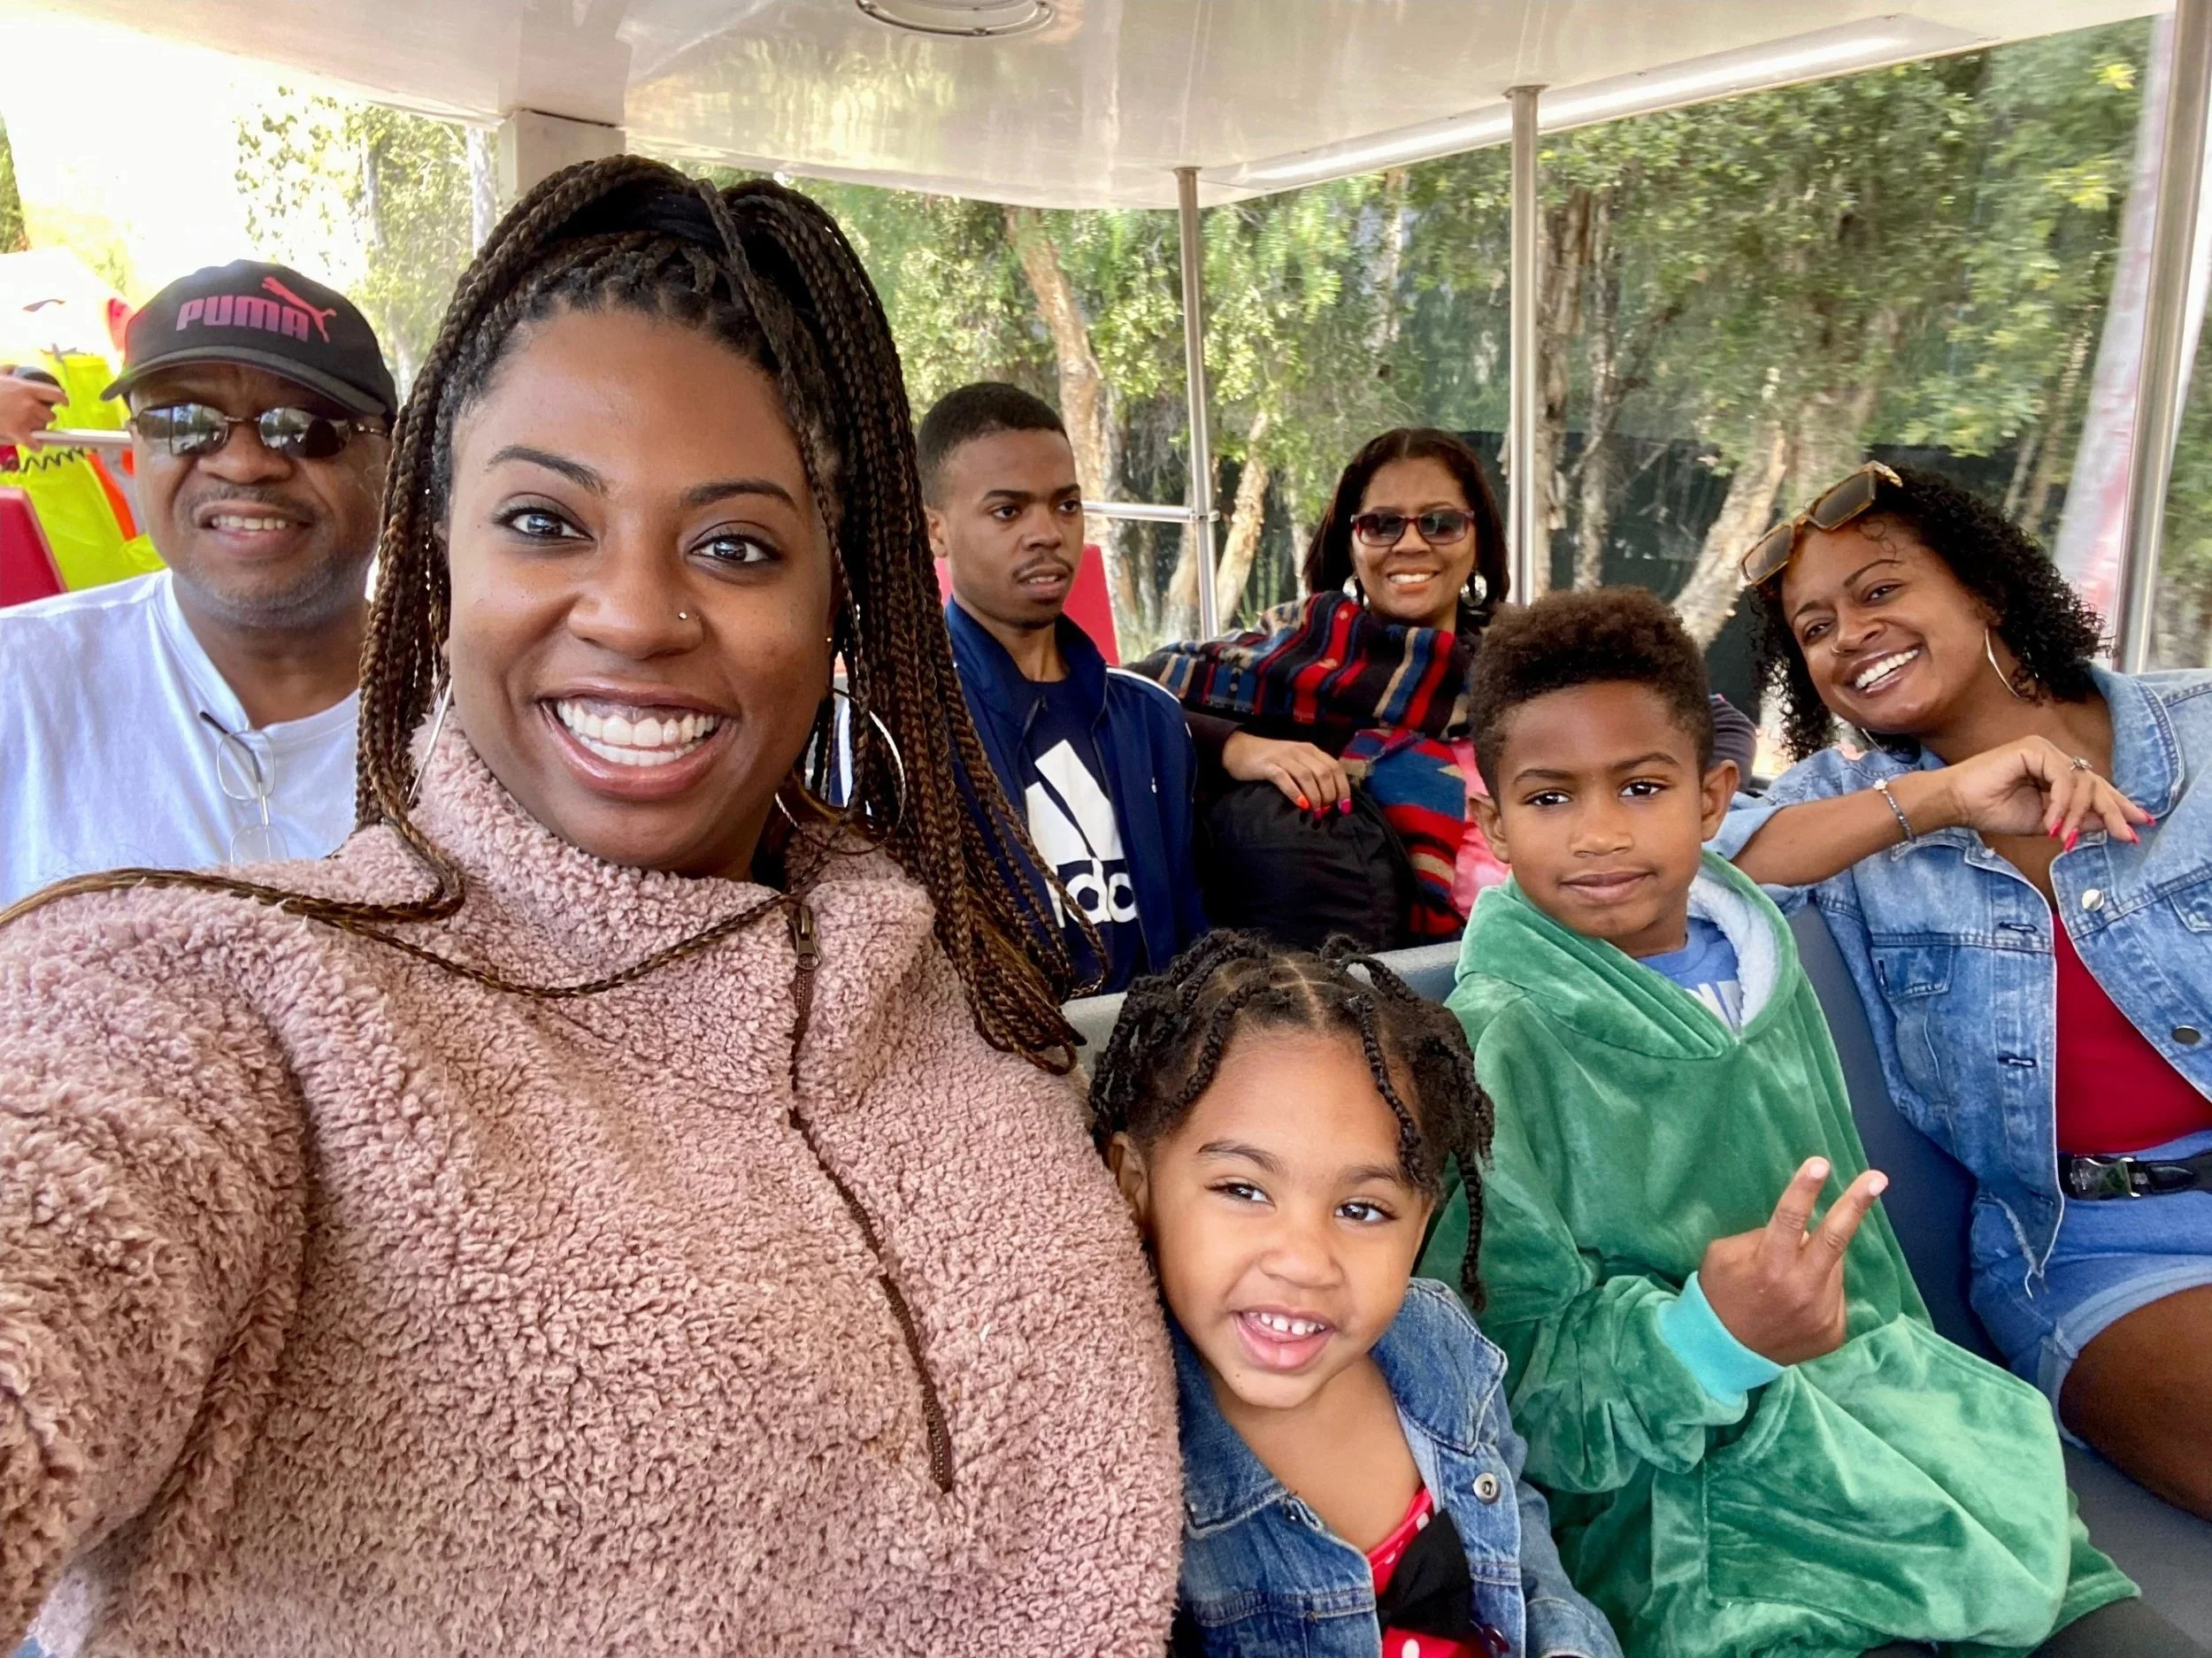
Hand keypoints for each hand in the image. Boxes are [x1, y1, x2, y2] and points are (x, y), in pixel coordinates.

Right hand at [0, 370, 65, 448]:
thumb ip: (9, 371)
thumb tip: (14, 367)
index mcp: (27, 388)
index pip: (55, 394)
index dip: (62, 400)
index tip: (64, 403)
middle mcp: (30, 403)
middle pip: (50, 415)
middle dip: (43, 417)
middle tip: (33, 417)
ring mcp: (24, 418)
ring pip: (42, 428)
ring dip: (37, 429)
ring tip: (26, 426)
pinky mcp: (17, 431)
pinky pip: (35, 443)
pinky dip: (36, 445)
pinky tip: (35, 444)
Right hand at [1222, 731, 1351, 814]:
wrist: (1239, 748)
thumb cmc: (1271, 760)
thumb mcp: (1296, 761)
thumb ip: (1312, 774)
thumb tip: (1331, 799)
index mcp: (1311, 750)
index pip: (1335, 767)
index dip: (1343, 789)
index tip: (1345, 808)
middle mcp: (1300, 751)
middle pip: (1323, 773)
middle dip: (1330, 795)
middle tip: (1327, 813)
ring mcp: (1283, 757)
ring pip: (1307, 776)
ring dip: (1316, 796)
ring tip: (1317, 813)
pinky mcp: (1267, 766)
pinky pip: (1284, 778)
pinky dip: (1295, 792)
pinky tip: (1301, 805)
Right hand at [1696, 1157, 1887, 1366]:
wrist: (1724, 1354)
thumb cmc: (1720, 1294)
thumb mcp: (1724, 1256)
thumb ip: (1761, 1238)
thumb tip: (1798, 1231)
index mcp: (1768, 1265)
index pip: (1791, 1217)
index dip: (1805, 1188)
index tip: (1820, 1164)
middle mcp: (1801, 1288)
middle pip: (1835, 1237)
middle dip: (1856, 1203)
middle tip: (1878, 1177)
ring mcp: (1822, 1311)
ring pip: (1833, 1265)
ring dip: (1820, 1257)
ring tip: (1794, 1269)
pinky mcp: (1834, 1330)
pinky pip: (1834, 1293)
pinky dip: (1820, 1285)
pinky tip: (1799, 1297)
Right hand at [1919, 736, 2150, 847]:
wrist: (1957, 803)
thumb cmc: (1990, 811)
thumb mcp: (2044, 822)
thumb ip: (2075, 821)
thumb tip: (2109, 824)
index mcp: (2054, 772)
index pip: (2093, 787)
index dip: (2116, 806)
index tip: (2137, 826)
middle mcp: (2053, 756)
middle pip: (2095, 783)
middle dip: (2113, 810)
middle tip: (2126, 834)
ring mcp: (2044, 750)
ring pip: (2083, 782)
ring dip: (2078, 814)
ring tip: (2064, 837)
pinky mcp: (2034, 749)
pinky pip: (2063, 778)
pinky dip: (2062, 803)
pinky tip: (2051, 823)